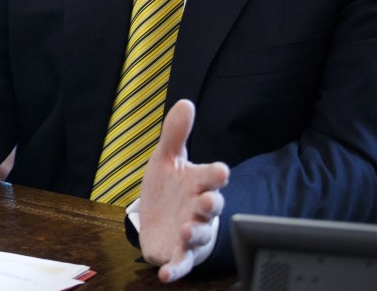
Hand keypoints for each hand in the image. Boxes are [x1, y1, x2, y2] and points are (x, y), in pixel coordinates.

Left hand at [138, 99, 229, 282]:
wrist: (157, 216)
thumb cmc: (169, 187)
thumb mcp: (166, 158)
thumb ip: (175, 133)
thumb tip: (185, 103)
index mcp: (198, 184)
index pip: (212, 177)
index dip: (216, 175)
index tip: (219, 171)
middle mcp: (199, 209)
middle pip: (210, 207)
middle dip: (210, 205)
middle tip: (208, 202)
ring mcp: (190, 232)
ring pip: (199, 234)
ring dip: (196, 233)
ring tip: (187, 228)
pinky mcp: (178, 252)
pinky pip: (180, 263)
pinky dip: (175, 269)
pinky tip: (166, 274)